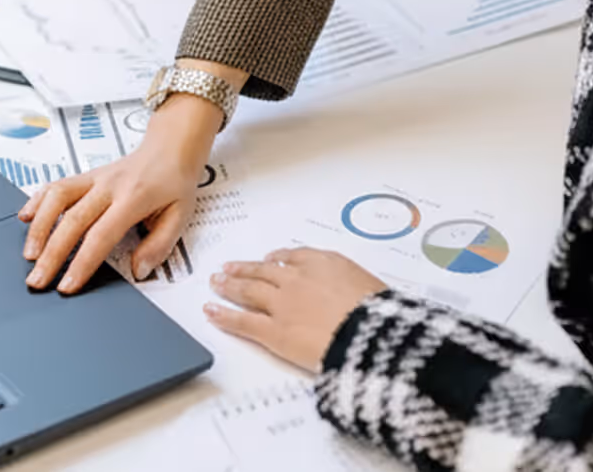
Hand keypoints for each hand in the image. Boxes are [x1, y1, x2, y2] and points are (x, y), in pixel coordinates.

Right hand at [19, 94, 222, 293]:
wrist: (170, 148)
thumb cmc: (174, 182)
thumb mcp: (181, 216)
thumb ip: (160, 245)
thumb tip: (139, 270)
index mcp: (133, 198)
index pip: (100, 234)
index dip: (81, 262)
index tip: (67, 285)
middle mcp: (108, 186)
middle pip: (71, 221)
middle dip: (51, 254)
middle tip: (37, 280)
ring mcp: (93, 179)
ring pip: (57, 198)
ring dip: (39, 227)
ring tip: (29, 254)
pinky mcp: (84, 176)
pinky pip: (56, 185)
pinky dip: (37, 200)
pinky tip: (25, 217)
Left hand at [204, 248, 386, 371]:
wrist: (371, 334)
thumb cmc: (381, 315)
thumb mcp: (373, 288)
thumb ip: (352, 287)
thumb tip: (351, 297)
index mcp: (326, 263)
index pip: (295, 257)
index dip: (278, 259)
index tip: (269, 260)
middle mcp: (298, 279)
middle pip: (264, 271)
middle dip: (245, 269)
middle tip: (229, 268)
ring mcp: (282, 304)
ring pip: (249, 291)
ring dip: (230, 285)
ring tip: (216, 283)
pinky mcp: (273, 330)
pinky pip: (242, 321)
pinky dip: (223, 315)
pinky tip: (211, 311)